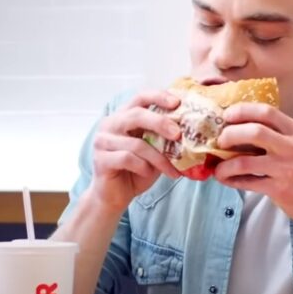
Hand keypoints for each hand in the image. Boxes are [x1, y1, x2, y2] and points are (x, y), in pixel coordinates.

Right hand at [89, 91, 181, 211]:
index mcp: (124, 116)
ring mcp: (102, 141)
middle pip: (136, 114)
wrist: (114, 197)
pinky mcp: (100, 159)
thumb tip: (191, 131)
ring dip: (158, 158)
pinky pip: (127, 159)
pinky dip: (143, 167)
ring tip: (172, 170)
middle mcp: (110, 124)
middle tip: (178, 134)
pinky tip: (148, 174)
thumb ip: (164, 139)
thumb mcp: (154, 151)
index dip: (158, 96)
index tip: (177, 102)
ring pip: (136, 143)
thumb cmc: (136, 171)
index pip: (140, 97)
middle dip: (160, 122)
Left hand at [214, 103, 292, 228]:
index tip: (227, 115)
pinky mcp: (280, 189)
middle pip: (253, 131)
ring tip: (218, 168)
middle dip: (230, 134)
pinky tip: (227, 180)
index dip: (242, 110)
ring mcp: (286, 168)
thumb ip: (280, 137)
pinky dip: (232, 180)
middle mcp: (292, 146)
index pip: (266, 111)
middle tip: (220, 141)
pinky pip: (248, 182)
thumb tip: (242, 131)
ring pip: (245, 161)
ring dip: (225, 165)